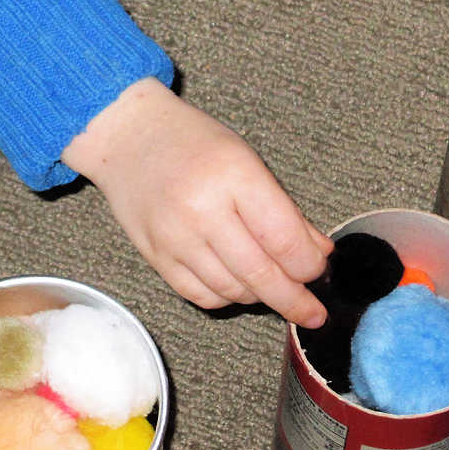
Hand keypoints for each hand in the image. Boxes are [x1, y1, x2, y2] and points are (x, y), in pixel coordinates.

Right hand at [62, 78, 331, 327]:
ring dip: (260, 297)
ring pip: (232, 291)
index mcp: (233, 177)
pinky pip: (200, 295)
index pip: (283, 240)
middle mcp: (202, 211)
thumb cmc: (192, 142)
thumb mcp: (247, 160)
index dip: (309, 266)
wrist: (129, 137)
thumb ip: (283, 210)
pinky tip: (237, 285)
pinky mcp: (156, 257)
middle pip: (260, 274)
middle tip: (312, 312)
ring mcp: (175, 238)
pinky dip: (226, 297)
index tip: (319, 271)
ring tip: (272, 288)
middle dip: (293, 300)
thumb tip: (317, 253)